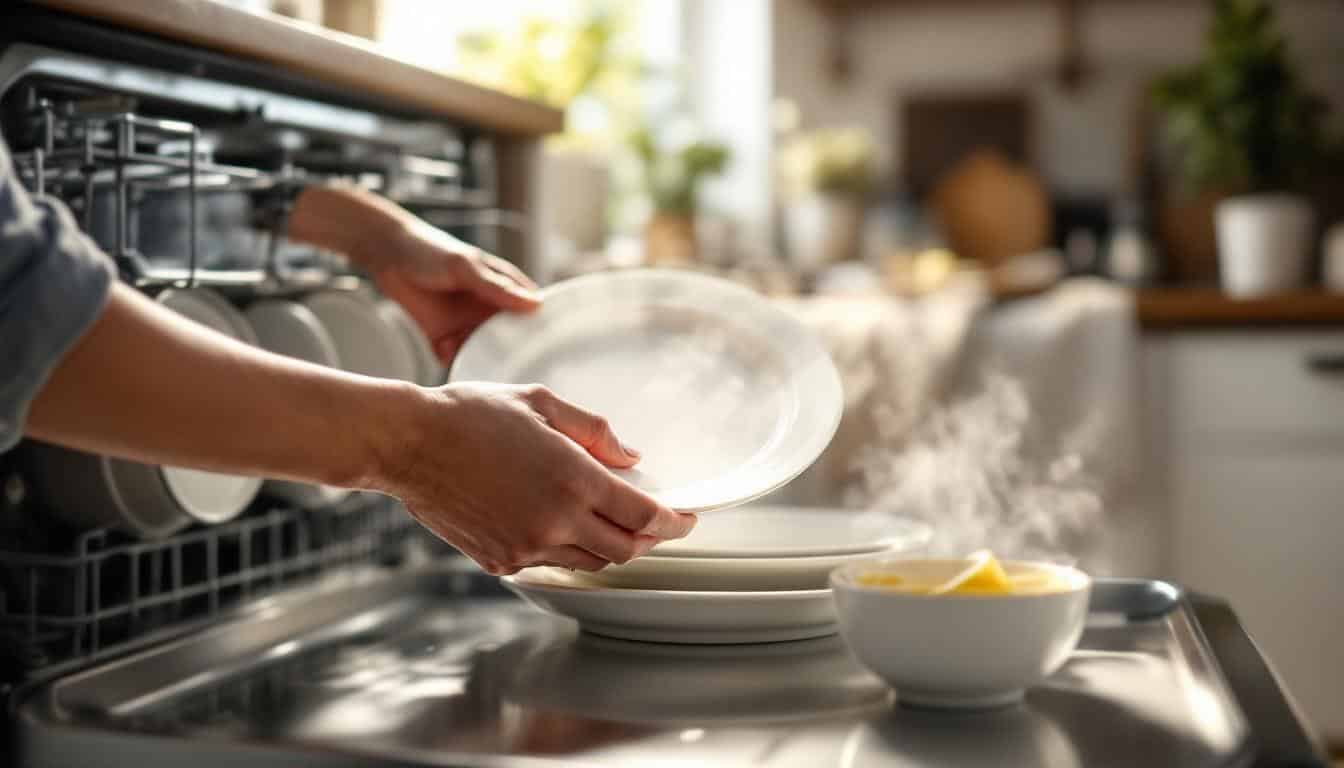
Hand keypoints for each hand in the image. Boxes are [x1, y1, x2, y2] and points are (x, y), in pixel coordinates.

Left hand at [374, 220, 540, 363]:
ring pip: (480, 351)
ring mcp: (466, 324)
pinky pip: (453, 355)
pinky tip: (443, 346)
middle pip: (507, 340)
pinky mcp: (443, 336)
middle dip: (505, 352)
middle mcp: (488, 310)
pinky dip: (450, 357)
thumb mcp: (466, 268)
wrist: (388, 254)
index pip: (531, 313)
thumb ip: (497, 288)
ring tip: (463, 348)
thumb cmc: (431, 250)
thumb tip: (534, 304)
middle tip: (503, 362)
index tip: (545, 351)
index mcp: (503, 289)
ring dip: (474, 356)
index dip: (540, 331)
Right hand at [378, 381, 696, 573]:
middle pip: (625, 550)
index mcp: (573, 480)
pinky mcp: (500, 561)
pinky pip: (549, 564)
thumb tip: (630, 458)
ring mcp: (526, 547)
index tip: (686, 517)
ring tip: (611, 523)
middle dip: (649, 539)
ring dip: (609, 547)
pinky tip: (560, 524)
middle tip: (655, 522)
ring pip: (589, 563)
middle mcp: (555, 522)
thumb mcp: (541, 403)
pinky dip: (566, 549)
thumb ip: (594, 431)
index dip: (674, 521)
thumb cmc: (471, 414)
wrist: (406, 443)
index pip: (644, 516)